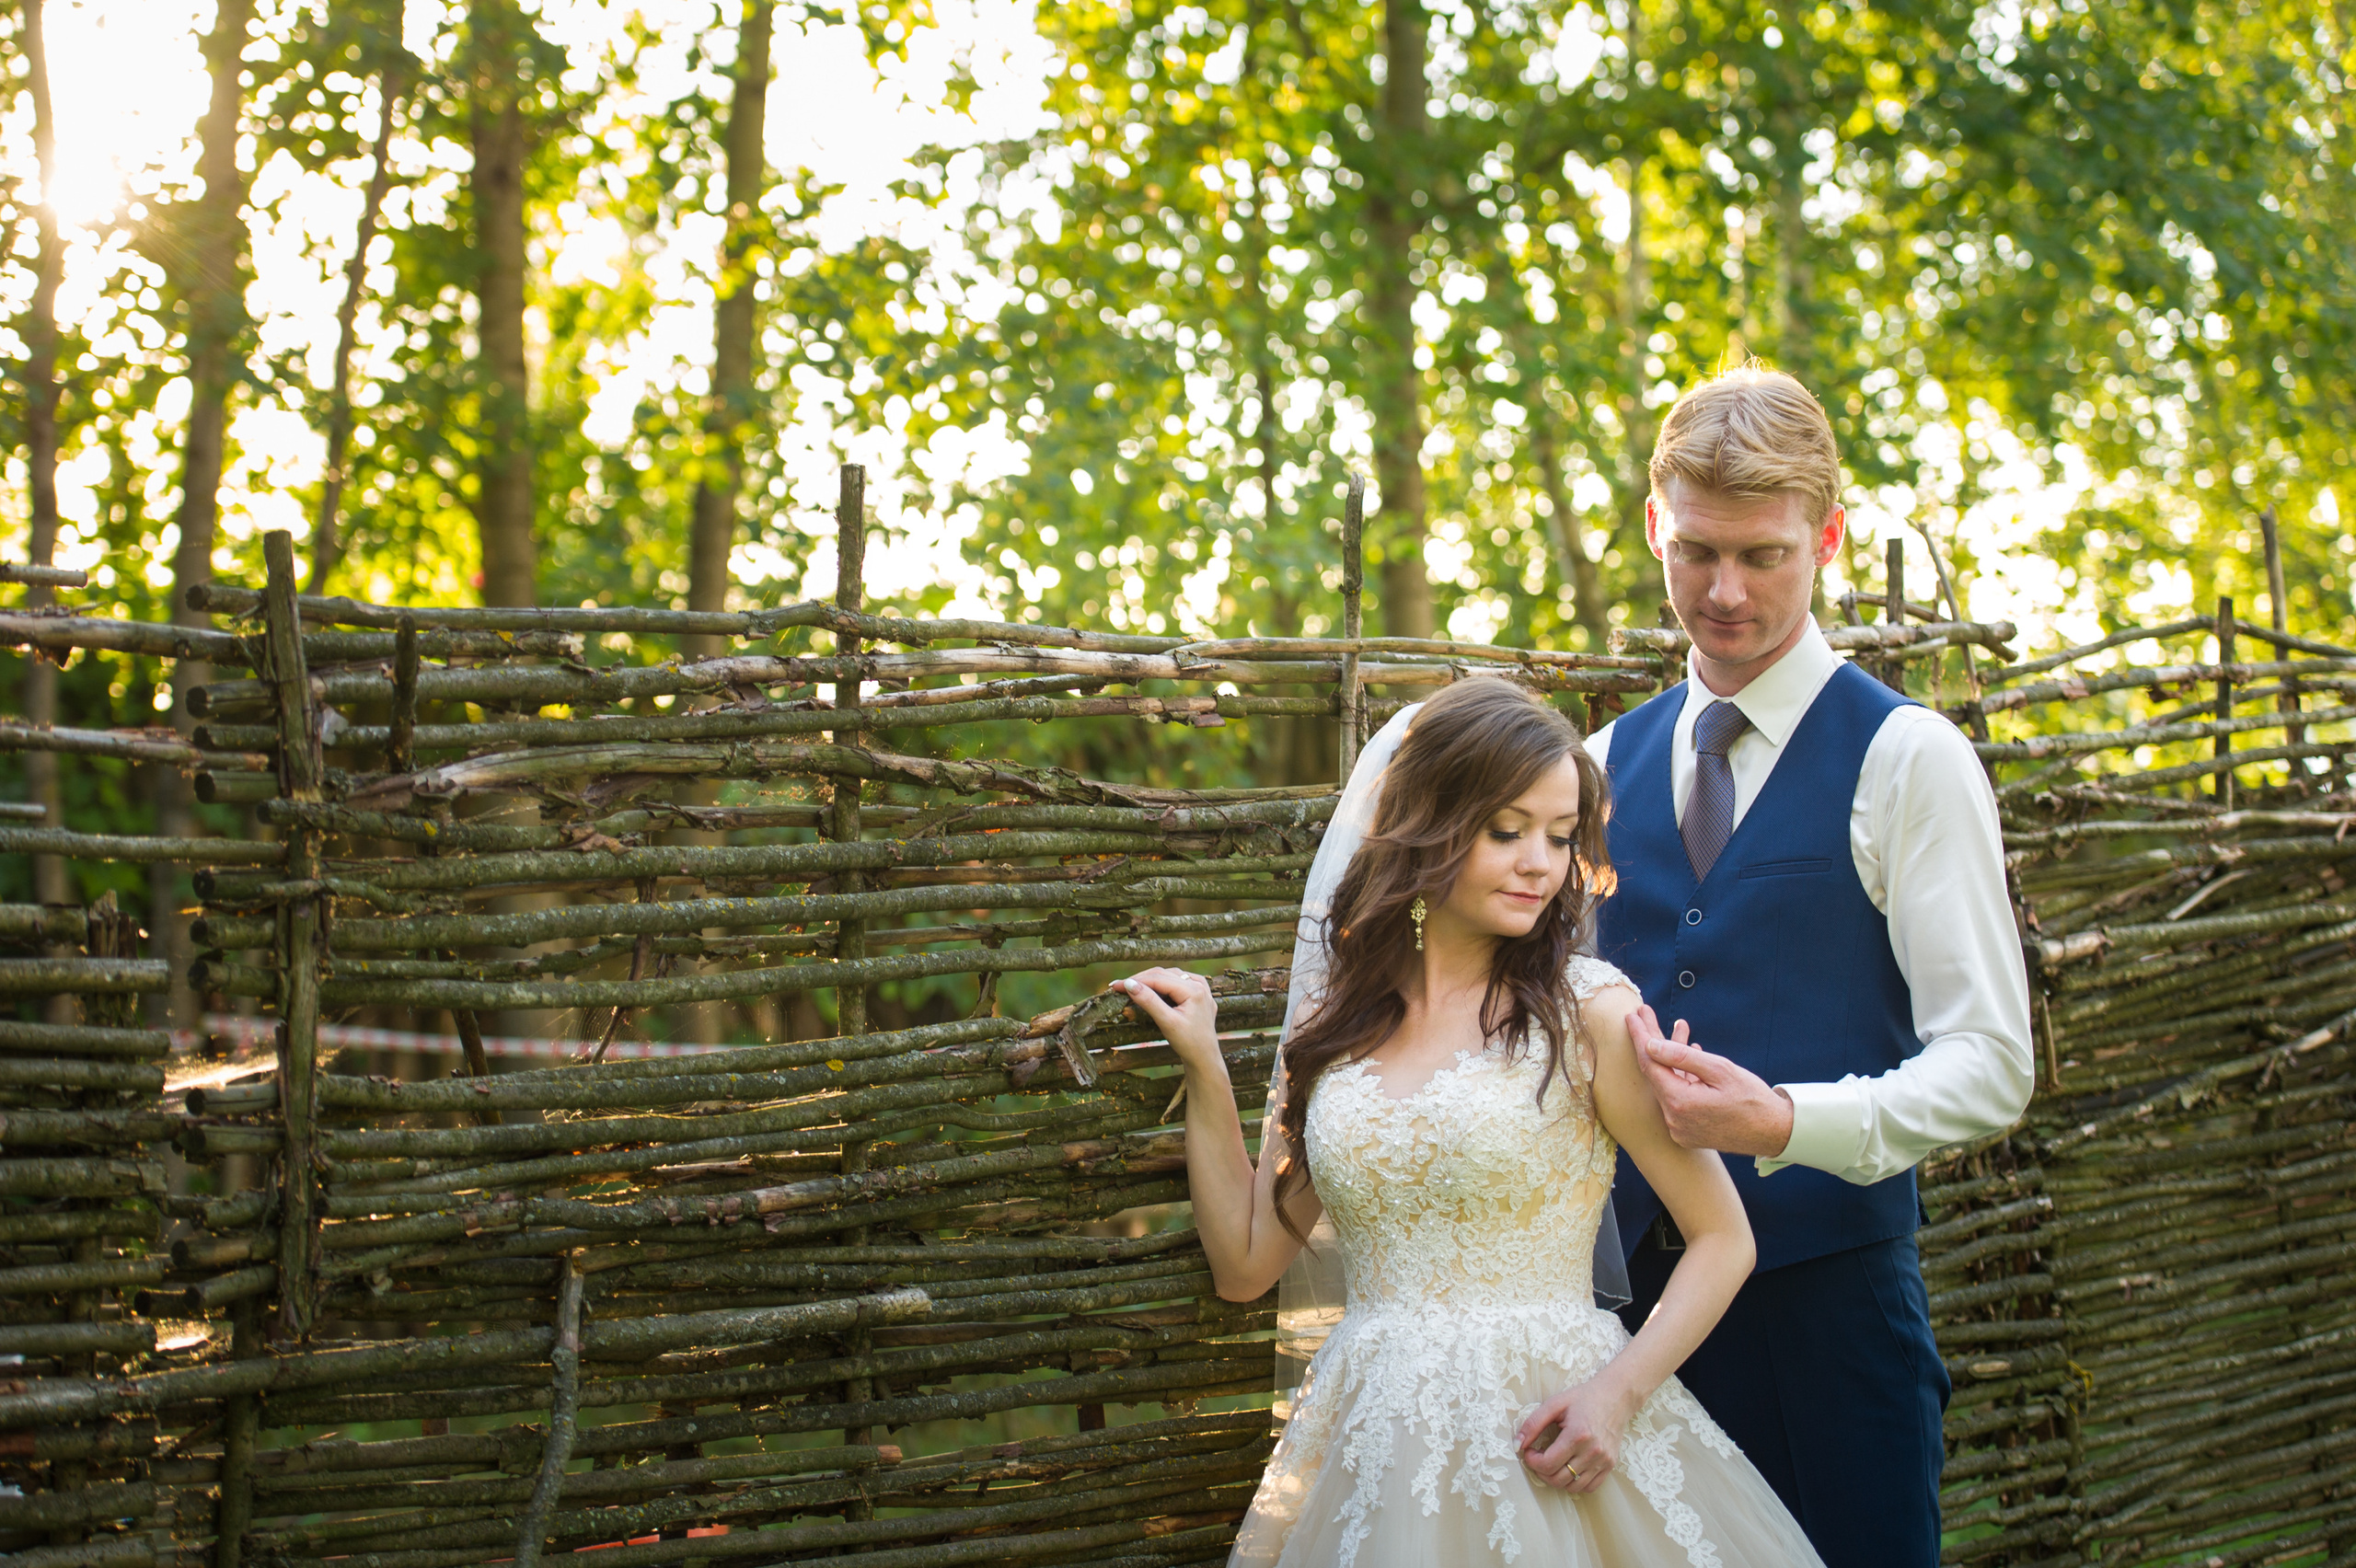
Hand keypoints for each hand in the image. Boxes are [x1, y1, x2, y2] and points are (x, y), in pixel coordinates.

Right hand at [1116, 968, 1222, 1077]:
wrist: (1204, 1059)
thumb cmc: (1188, 1043)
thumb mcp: (1167, 1022)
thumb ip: (1149, 1001)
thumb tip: (1129, 984)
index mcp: (1194, 990)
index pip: (1158, 979)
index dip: (1135, 981)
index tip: (1115, 986)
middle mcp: (1200, 985)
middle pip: (1164, 975)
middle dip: (1141, 979)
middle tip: (1119, 986)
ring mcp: (1202, 989)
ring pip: (1170, 976)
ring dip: (1151, 980)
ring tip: (1132, 987)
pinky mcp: (1200, 995)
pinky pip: (1178, 982)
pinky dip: (1163, 984)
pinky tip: (1152, 989)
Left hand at [1516, 1380, 1635, 1494]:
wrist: (1615, 1397)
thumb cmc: (1583, 1398)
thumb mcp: (1555, 1404)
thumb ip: (1533, 1423)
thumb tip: (1518, 1444)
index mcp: (1577, 1435)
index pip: (1547, 1464)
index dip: (1531, 1461)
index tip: (1529, 1450)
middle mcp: (1592, 1452)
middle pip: (1558, 1479)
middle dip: (1541, 1471)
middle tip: (1539, 1457)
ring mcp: (1603, 1461)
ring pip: (1572, 1487)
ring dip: (1557, 1479)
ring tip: (1553, 1462)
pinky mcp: (1610, 1465)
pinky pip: (1589, 1487)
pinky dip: (1575, 1482)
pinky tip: (1569, 1466)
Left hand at [1627, 1005, 1795, 1157]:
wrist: (1774, 1132)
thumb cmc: (1752, 1099)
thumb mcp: (1720, 1069)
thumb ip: (1682, 1057)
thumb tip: (1651, 1045)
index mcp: (1679, 1103)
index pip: (1649, 1063)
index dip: (1640, 1037)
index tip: (1633, 1016)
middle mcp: (1673, 1119)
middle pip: (1655, 1073)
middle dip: (1651, 1041)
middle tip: (1645, 1014)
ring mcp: (1679, 1128)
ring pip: (1667, 1083)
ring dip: (1670, 1057)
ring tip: (1678, 1028)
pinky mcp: (1687, 1131)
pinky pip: (1677, 1097)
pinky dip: (1681, 1075)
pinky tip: (1690, 1053)